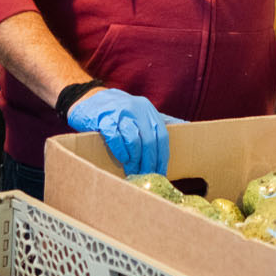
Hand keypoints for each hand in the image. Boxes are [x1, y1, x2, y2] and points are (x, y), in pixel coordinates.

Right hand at [65, 87, 184, 174]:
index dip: (162, 156)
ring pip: (134, 139)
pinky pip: (115, 137)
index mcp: (148, 109)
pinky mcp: (103, 118)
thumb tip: (186, 125)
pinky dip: (121, 150)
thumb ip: (161, 118)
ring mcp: (119, 112)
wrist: (88, 99)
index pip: (161, 135)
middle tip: (146, 176)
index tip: (161, 173)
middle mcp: (136, 109)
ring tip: (133, 171)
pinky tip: (123, 159)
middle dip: (149, 162)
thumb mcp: (141, 111)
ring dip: (135, 159)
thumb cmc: (118, 110)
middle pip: (149, 140)